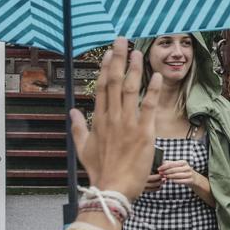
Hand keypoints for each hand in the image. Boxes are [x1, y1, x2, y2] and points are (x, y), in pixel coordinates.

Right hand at [70, 37, 163, 201]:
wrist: (113, 189)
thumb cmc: (100, 172)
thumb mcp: (83, 149)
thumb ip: (79, 128)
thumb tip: (73, 112)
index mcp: (99, 120)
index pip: (101, 87)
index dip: (106, 68)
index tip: (109, 53)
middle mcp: (112, 118)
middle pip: (114, 82)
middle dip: (117, 59)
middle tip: (121, 40)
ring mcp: (128, 124)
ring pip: (129, 90)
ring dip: (134, 69)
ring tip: (137, 52)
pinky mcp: (143, 133)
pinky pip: (148, 107)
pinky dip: (152, 90)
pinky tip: (156, 76)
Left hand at [158, 159, 202, 188]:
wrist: (196, 179)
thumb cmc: (184, 172)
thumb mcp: (178, 166)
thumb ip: (170, 164)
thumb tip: (161, 162)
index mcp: (183, 162)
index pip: (172, 163)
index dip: (164, 166)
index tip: (158, 169)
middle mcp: (187, 167)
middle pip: (174, 170)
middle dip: (166, 172)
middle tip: (160, 174)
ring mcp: (189, 174)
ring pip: (177, 175)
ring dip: (169, 177)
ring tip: (164, 177)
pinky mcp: (191, 180)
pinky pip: (181, 181)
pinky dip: (175, 181)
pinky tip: (171, 181)